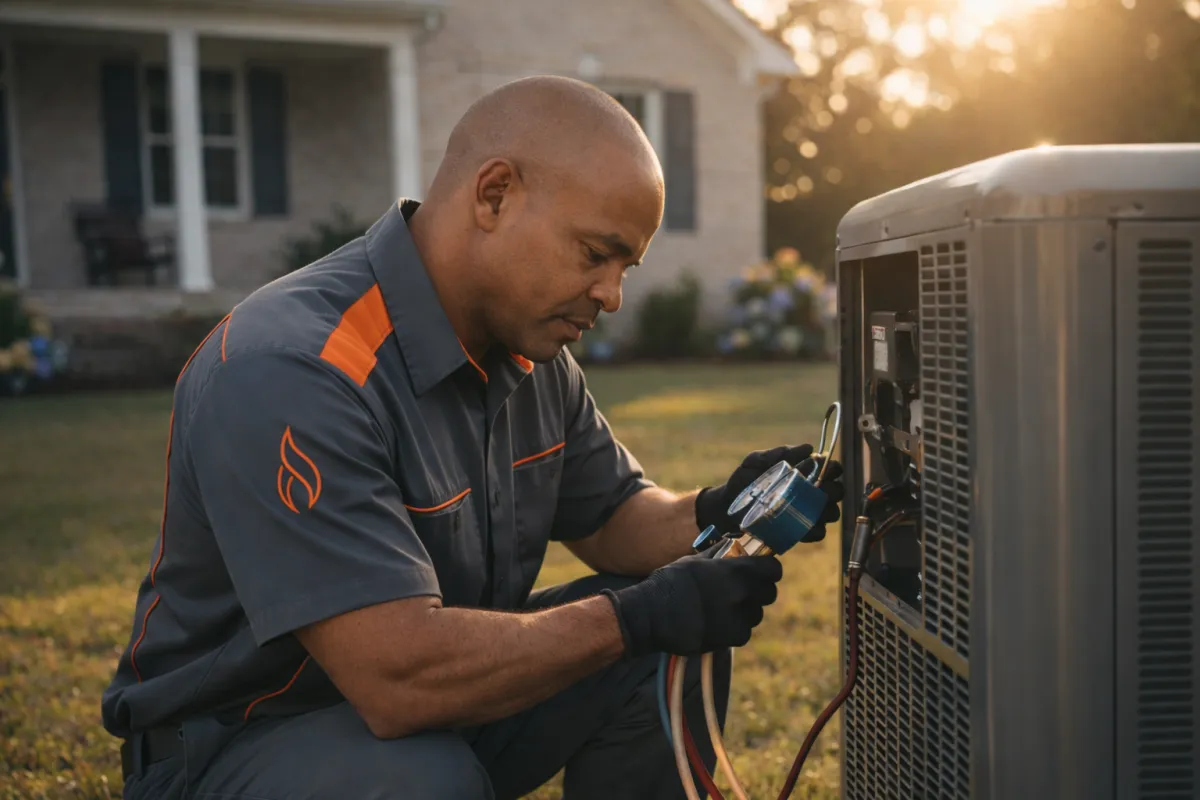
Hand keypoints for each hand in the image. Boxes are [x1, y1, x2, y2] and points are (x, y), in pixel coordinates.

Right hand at [601, 551, 782, 657]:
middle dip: (758, 591)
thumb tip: (736, 547)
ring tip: (721, 608)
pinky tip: (715, 622)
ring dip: (745, 611)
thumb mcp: (696, 560)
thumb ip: (721, 555)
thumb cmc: (672, 583)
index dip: (768, 569)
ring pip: (756, 613)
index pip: (773, 569)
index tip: (761, 571)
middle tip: (741, 591)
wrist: (652, 615)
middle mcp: (743, 593)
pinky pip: (744, 631)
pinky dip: (734, 628)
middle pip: (769, 592)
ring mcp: (740, 617)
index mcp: (736, 570)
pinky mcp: (733, 638)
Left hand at [694, 444, 843, 541]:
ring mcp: (806, 512)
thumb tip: (807, 448)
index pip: (831, 468)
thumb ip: (778, 453)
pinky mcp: (799, 531)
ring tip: (814, 509)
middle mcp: (810, 492)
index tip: (826, 468)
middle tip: (819, 490)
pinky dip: (816, 530)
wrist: (726, 507)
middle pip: (837, 491)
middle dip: (833, 490)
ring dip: (828, 511)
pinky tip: (806, 526)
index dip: (833, 468)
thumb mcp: (755, 461)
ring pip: (831, 513)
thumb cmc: (743, 480)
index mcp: (804, 472)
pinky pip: (818, 533)